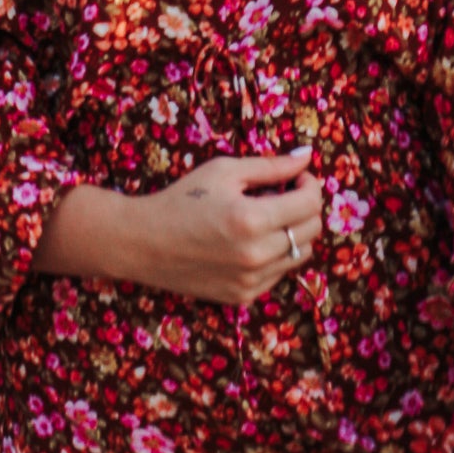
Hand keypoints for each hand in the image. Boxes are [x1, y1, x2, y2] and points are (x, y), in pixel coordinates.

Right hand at [34, 150, 321, 303]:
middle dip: (305, 207)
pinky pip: (280, 273)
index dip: (309, 184)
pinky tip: (251, 241)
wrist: (141, 243)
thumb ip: (270, 166)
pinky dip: (276, 255)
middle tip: (283, 194)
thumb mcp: (222, 171)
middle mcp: (256, 255)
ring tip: (266, 218)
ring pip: (301, 254)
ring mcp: (251, 280)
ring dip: (293, 232)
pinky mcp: (243, 296)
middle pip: (312, 230)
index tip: (296, 177)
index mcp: (251, 219)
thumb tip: (306, 156)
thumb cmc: (180, 200)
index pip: (310, 202)